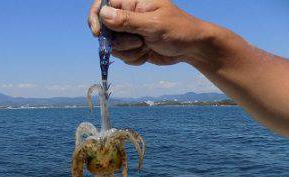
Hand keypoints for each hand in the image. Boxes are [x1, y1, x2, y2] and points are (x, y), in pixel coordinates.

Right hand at [88, 0, 214, 65]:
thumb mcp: (153, 24)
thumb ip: (127, 20)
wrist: (192, 48)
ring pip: (114, 46)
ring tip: (146, 46)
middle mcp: (128, 16)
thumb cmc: (178, 30)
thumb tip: (103, 14)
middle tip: (138, 42)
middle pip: (105, 30)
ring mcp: (130, 32)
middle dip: (119, 42)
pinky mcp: (133, 47)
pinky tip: (147, 53)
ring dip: (129, 51)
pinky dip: (134, 59)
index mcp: (133, 2)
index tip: (98, 34)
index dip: (96, 18)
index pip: (103, 4)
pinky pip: (123, 56)